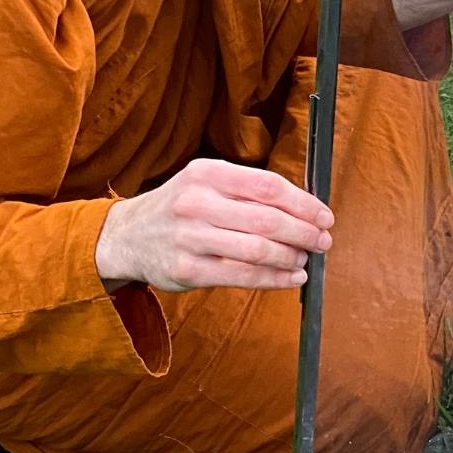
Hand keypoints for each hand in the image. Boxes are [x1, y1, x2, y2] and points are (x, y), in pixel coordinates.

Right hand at [94, 159, 332, 292]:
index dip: (303, 203)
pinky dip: (273, 279)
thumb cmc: (180, 207)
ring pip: (257, 250)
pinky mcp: (186, 270)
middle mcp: (197, 202)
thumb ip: (247, 191)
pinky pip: (241, 277)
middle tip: (323, 242)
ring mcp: (190, 237)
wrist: (128, 236)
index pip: (268, 186)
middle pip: (267, 219)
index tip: (325, 216)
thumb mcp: (205, 182)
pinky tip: (290, 278)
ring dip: (290, 257)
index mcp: (207, 173)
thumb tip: (305, 208)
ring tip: (305, 260)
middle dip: (304, 233)